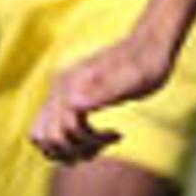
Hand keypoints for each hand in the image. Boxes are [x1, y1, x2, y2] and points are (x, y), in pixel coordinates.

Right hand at [31, 35, 175, 164]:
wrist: (151, 46)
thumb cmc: (148, 64)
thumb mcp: (135, 80)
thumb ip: (105, 91)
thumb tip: (73, 105)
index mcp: (71, 86)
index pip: (60, 130)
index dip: (86, 141)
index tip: (117, 134)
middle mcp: (60, 89)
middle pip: (45, 137)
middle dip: (73, 149)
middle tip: (103, 146)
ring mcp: (62, 93)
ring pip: (45, 135)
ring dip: (70, 149)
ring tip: (100, 146)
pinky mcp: (70, 98)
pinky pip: (55, 128)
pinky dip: (72, 141)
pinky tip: (102, 139)